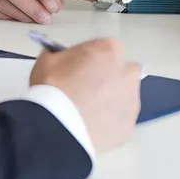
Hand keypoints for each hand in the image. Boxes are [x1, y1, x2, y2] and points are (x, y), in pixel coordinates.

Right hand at [30, 39, 141, 154]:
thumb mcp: (48, 60)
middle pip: (122, 71)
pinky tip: (92, 125)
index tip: (80, 70)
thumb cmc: (53, 89)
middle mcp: (127, 73)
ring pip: (124, 96)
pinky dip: (110, 121)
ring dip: (111, 100)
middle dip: (109, 78)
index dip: (92, 60)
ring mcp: (131, 100)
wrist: (56, 128)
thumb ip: (60, 55)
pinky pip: (121, 119)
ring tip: (88, 111)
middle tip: (87, 90)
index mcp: (110, 50)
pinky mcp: (128, 125)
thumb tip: (58, 58)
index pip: (106, 50)